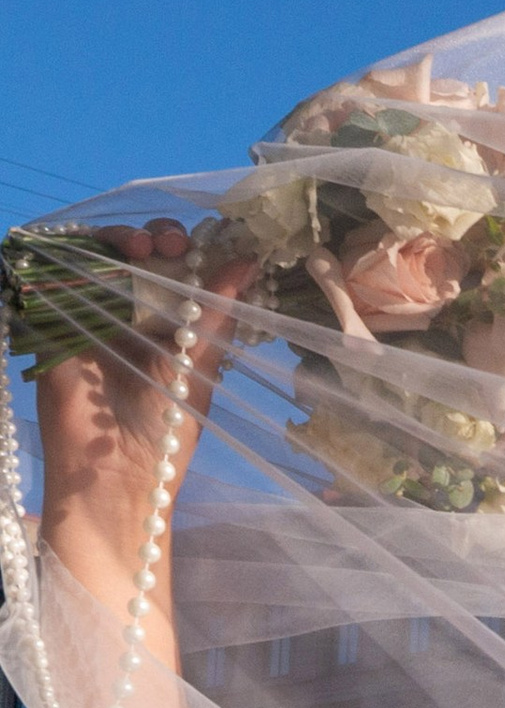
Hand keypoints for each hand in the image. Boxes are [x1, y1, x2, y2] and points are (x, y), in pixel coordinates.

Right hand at [35, 239, 240, 557]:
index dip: (190, 246)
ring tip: (142, 247)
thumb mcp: (199, 365)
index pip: (178, 266)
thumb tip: (249, 260)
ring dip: (121, 238)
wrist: (114, 472)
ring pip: (100, 254)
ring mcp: (90, 312)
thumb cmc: (165, 428)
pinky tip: (100, 255)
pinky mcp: (53, 320)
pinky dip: (76, 256)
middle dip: (157, 236)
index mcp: (171, 322)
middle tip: (170, 244)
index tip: (206, 241)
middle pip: (138, 251)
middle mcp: (130, 311)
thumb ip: (218, 313)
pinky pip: (57, 274)